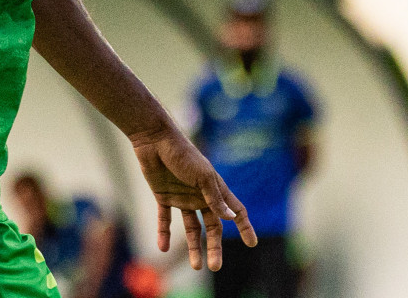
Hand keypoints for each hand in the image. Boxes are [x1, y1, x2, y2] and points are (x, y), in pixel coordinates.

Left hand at [128, 123, 255, 269]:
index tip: (252, 243)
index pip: (235, 211)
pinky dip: (164, 234)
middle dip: (214, 246)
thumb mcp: (202, 176)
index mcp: (214, 189)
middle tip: (215, 267)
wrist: (154, 139)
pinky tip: (162, 248)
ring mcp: (182, 197)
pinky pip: (165, 220)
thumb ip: (215, 197)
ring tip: (195, 267)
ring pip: (191, 228)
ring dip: (193, 247)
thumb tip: (231, 218)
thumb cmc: (183, 154)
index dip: (244, 226)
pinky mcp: (163, 197)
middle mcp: (200, 196)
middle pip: (212, 227)